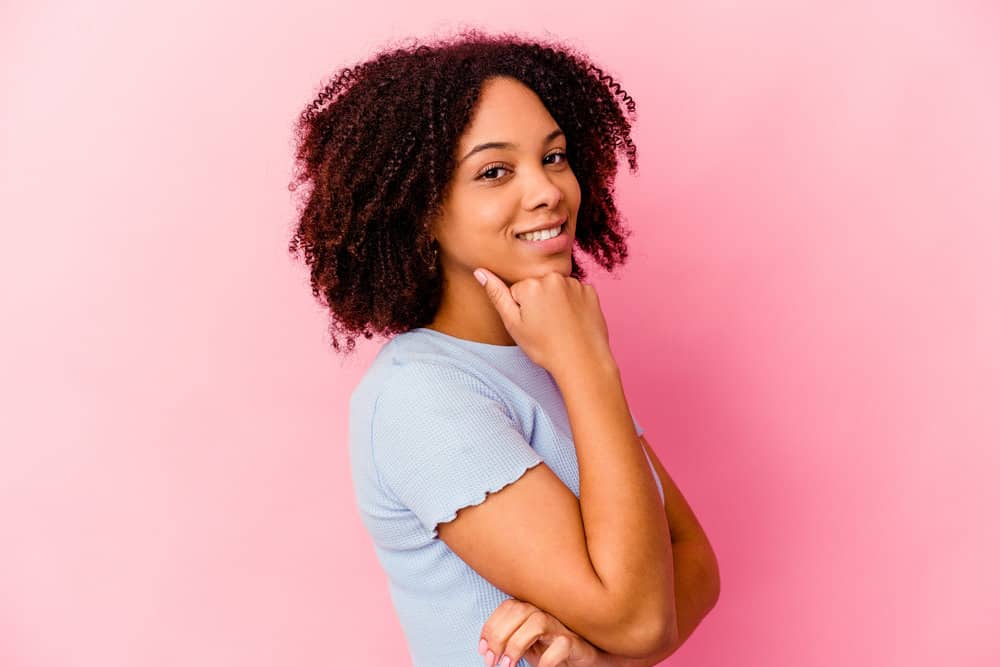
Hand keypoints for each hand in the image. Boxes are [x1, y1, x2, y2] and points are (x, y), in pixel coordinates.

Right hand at [474, 268, 612, 375]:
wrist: (582, 361)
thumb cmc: (545, 347)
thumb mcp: (513, 324)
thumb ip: (496, 294)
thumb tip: (480, 271)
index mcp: (530, 284)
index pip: (518, 290)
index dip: (522, 309)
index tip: (532, 324)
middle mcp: (553, 277)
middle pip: (537, 285)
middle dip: (538, 301)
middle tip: (546, 326)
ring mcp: (574, 283)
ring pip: (556, 288)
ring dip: (556, 301)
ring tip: (560, 325)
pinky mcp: (591, 290)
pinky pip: (575, 292)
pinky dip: (574, 303)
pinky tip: (574, 321)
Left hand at [479, 597, 602, 666]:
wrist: (583, 657)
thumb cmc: (549, 650)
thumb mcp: (524, 644)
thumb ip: (507, 640)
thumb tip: (485, 649)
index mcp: (531, 610)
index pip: (507, 607)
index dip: (490, 627)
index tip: (483, 651)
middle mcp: (545, 613)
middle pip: (518, 611)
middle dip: (499, 637)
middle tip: (493, 662)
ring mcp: (561, 627)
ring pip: (537, 622)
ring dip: (517, 644)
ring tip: (509, 665)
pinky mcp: (575, 643)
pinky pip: (562, 645)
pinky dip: (547, 659)